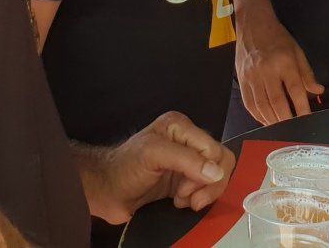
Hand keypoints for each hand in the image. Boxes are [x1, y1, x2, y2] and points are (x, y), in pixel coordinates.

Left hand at [81, 112, 233, 223]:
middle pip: (220, 162)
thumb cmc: (124, 168)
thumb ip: (186, 160)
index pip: (213, 149)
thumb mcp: (153, 155)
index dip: (206, 171)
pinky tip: (180, 202)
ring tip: (182, 199)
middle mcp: (187, 141)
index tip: (186, 187)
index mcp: (180, 127)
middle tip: (189, 197)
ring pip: (217, 178)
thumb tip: (216, 172)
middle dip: (207, 185)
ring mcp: (187, 162)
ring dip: (202, 193)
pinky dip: (198, 199)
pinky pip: (207, 189)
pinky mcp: (185, 181)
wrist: (107, 191)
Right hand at [234, 16, 323, 125]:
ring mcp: (251, 76)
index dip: (301, 107)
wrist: (253, 24)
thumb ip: (307, 73)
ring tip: (280, 128)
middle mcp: (266, 70)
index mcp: (284, 62)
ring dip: (271, 120)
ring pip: (261, 105)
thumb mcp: (297, 51)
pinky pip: (248, 103)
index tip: (307, 119)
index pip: (294, 89)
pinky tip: (265, 120)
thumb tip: (318, 91)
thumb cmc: (278, 37)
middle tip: (293, 130)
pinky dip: (257, 115)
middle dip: (285, 119)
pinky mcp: (241, 79)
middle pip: (276, 101)